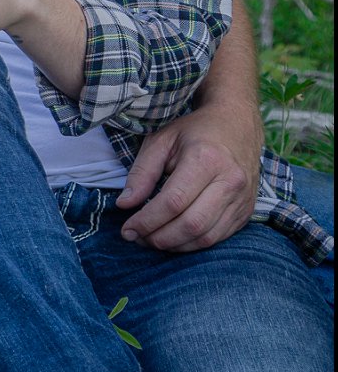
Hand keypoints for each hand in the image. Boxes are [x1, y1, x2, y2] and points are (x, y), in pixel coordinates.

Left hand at [115, 100, 260, 251]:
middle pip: (191, 224)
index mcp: (206, 160)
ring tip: (150, 240)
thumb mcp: (160, 141)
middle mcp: (230, 182)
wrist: (237, 126)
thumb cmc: (194, 132)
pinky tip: (173, 238)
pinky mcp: (246, 211)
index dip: (147, 221)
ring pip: (206, 236)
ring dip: (174, 245)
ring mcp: (242, 199)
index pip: (173, 202)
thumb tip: (124, 205)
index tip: (127, 230)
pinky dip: (193, 244)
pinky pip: (219, 237)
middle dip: (159, 237)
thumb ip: (141, 173)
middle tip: (136, 238)